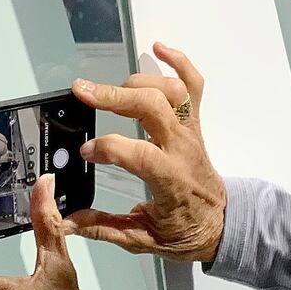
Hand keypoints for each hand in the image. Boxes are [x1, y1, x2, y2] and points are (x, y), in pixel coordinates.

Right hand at [65, 43, 226, 264]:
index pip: (138, 153)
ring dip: (140, 81)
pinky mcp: (195, 124)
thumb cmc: (185, 232)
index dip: (108, 148)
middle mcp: (182, 149)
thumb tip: (66, 220)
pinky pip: (194, 85)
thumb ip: (104, 228)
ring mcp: (190, 133)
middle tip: (82, 92)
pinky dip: (179, 62)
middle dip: (114, 96)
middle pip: (153, 107)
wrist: (223, 224)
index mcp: (170, 179)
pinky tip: (158, 49)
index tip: (86, 153)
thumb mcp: (143, 240)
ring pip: (172, 91)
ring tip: (110, 90)